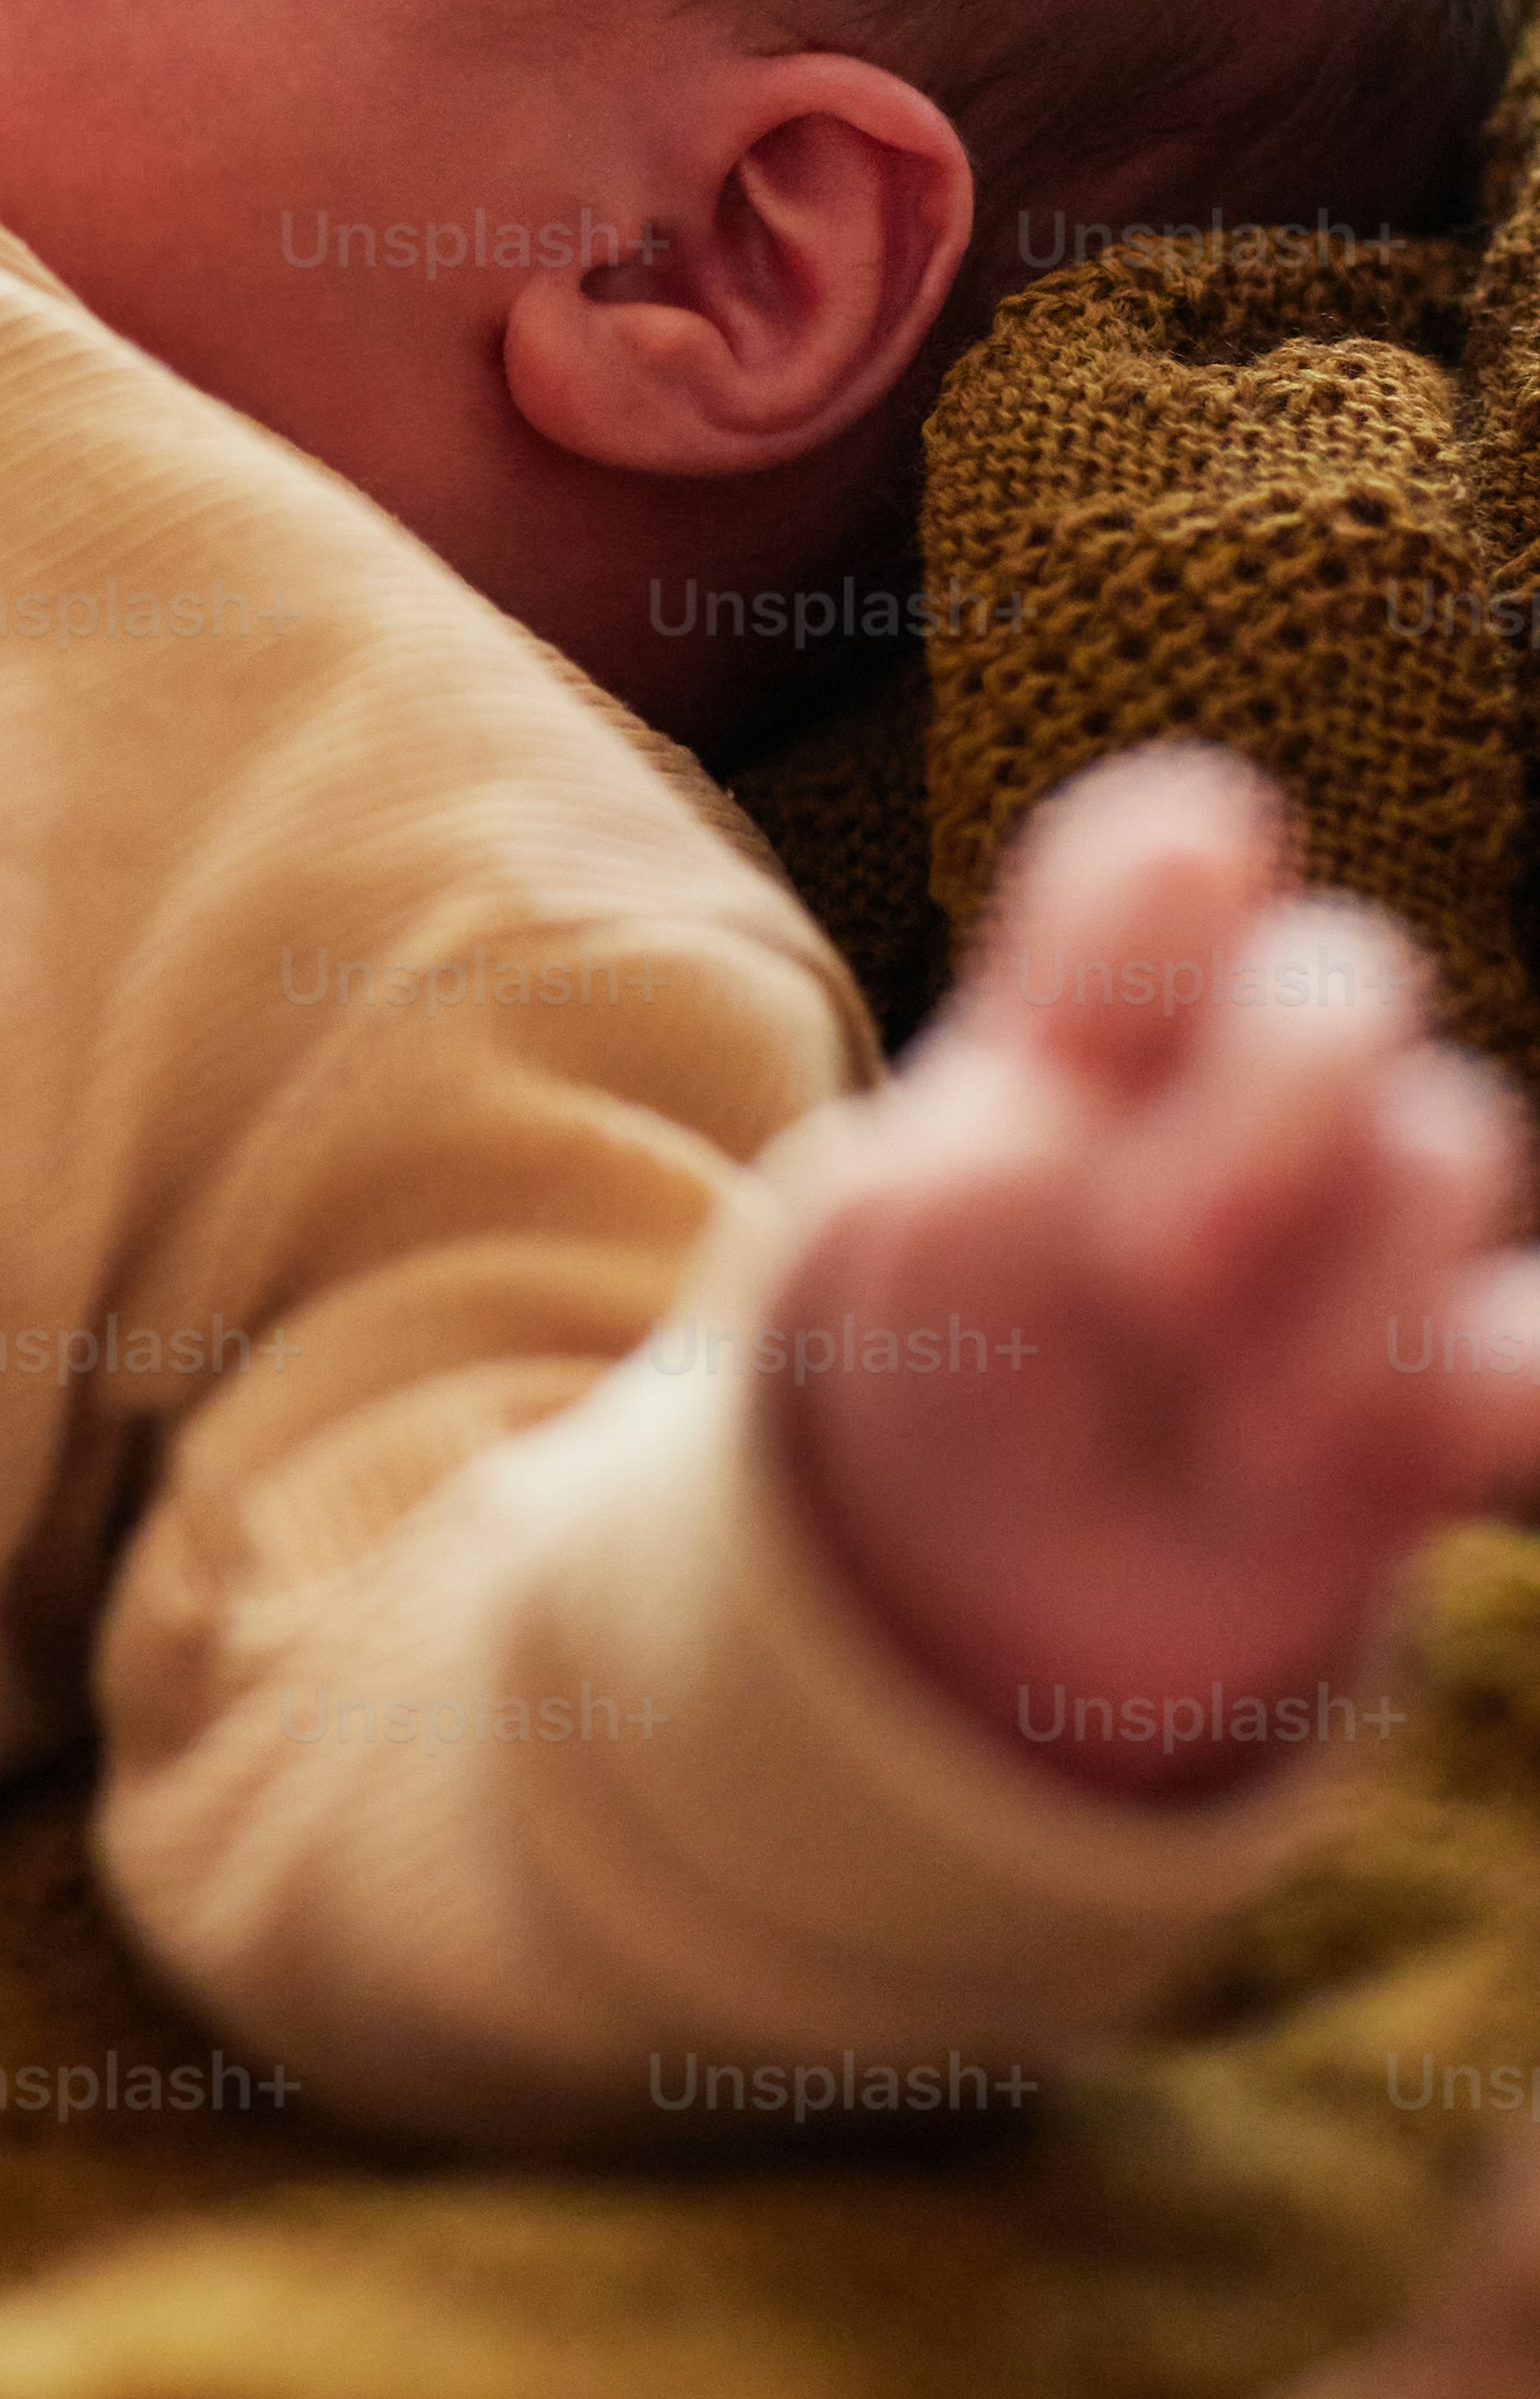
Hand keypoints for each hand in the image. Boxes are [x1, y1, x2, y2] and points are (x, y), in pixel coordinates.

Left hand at [770, 746, 1539, 1794]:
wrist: (1016, 1547)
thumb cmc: (962, 1343)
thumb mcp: (918, 1275)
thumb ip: (988, 1197)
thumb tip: (1072, 1161)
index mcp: (1108, 1001)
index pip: (1172, 852)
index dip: (1159, 898)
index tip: (1074, 1038)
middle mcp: (1265, 1071)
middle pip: (1341, 971)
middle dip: (1270, 1098)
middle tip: (1152, 1269)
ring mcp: (1376, 1212)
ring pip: (1442, 1150)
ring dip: (1336, 1299)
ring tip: (1227, 1438)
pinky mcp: (1457, 1366)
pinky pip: (1524, 1352)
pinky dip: (1442, 1412)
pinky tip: (1317, 1478)